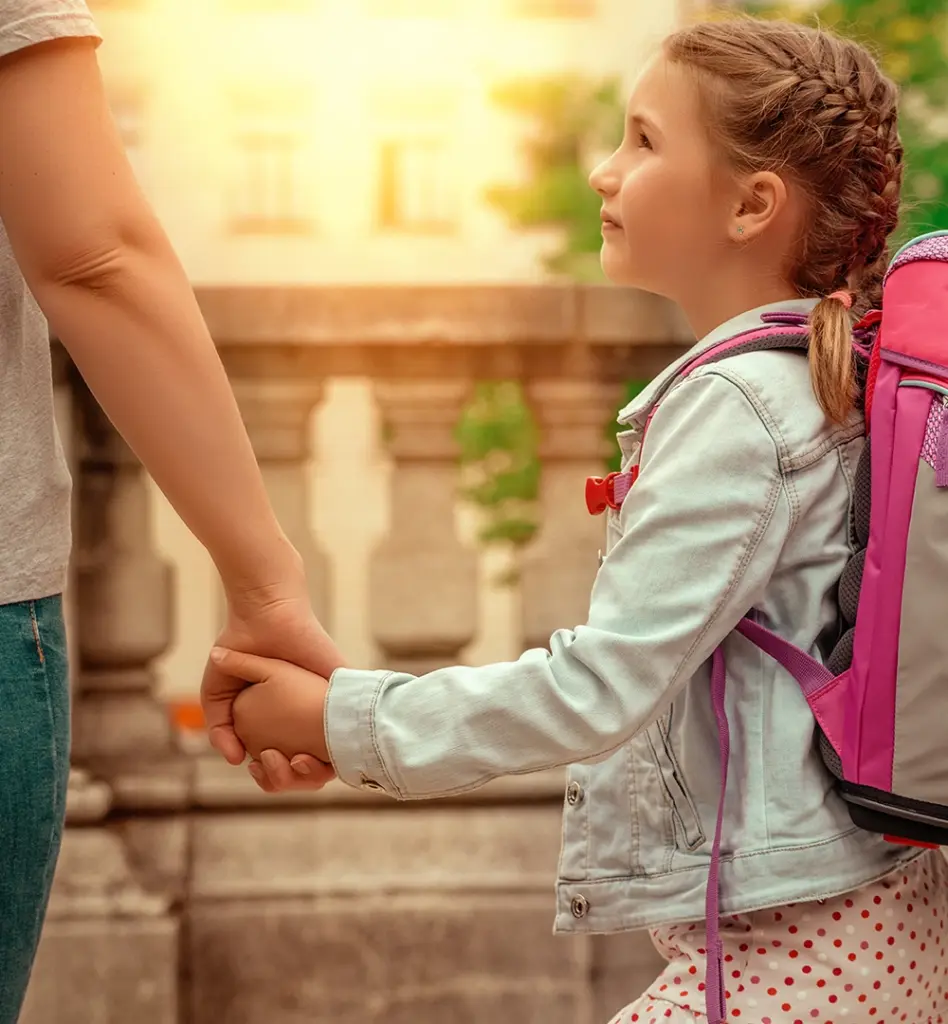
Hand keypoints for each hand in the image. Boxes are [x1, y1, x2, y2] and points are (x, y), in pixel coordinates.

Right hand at [201, 560, 343, 768]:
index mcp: (280, 719)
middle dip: (294, 776)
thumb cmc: (240, 646)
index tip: (260, 768)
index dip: (273, 774)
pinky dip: (341, 745)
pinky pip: (351, 724)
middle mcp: (306, 714)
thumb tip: (234, 760)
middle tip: (278, 764)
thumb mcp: (218, 693)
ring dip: (316, 767)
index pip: (283, 762)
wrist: (265, 613)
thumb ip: (220, 728)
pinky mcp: (343, 687)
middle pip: (310, 765)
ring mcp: (326, 702)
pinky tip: (322, 751)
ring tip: (295, 760)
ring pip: (334, 753)